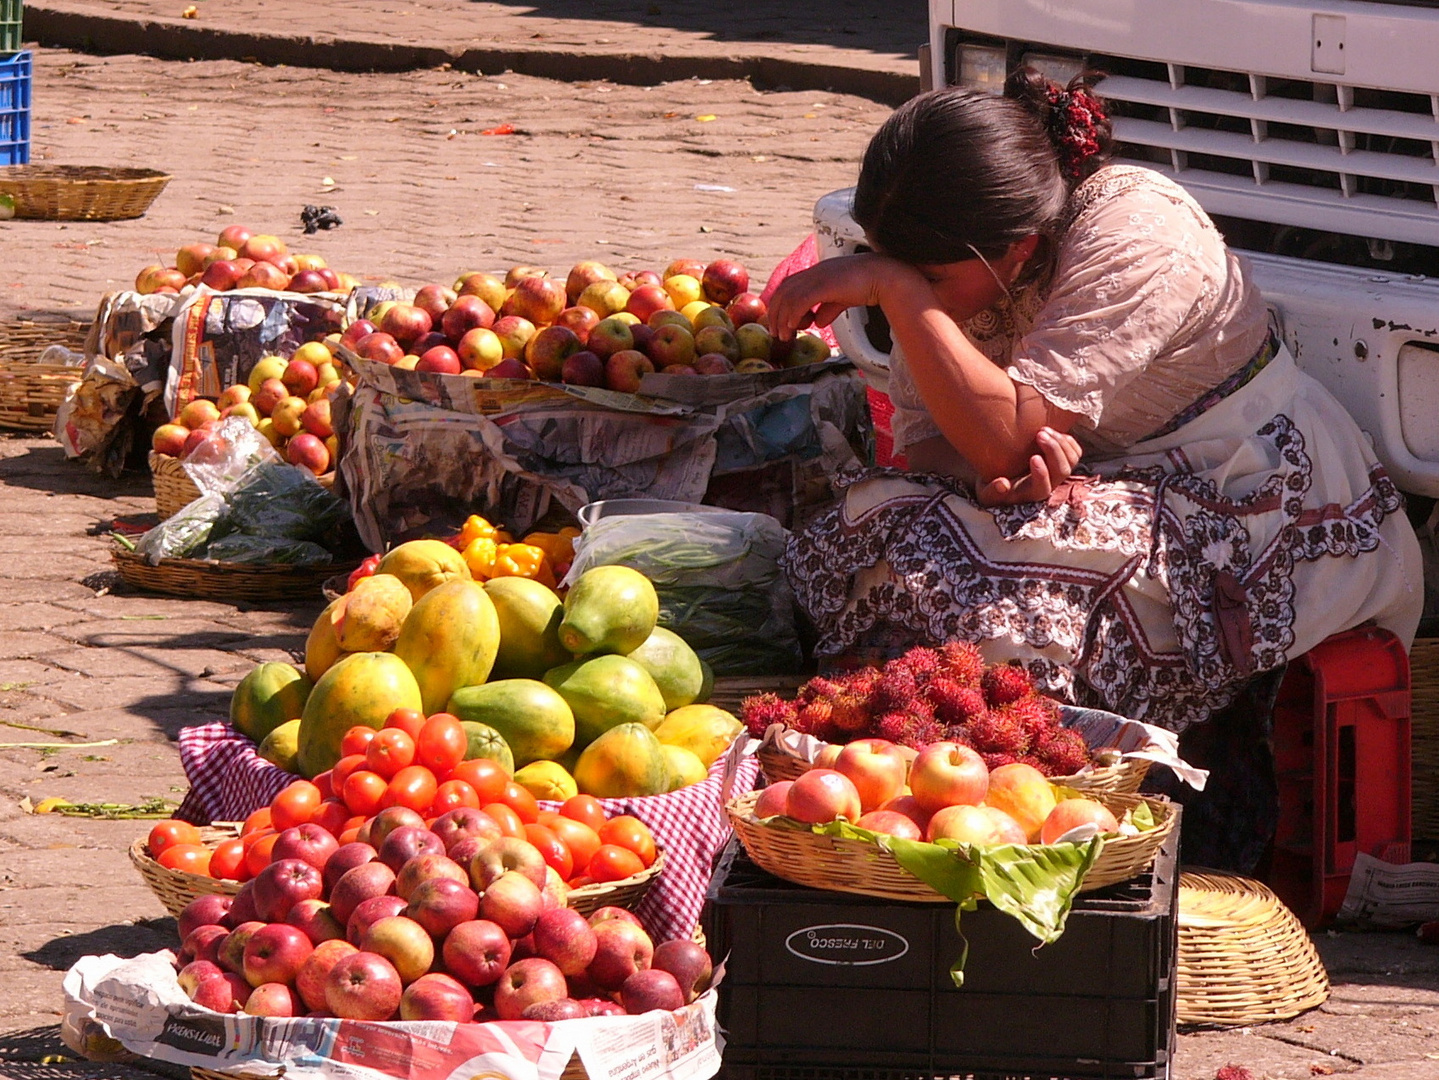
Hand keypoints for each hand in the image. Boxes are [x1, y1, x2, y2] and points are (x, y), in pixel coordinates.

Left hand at [766, 252, 918, 340]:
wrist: (885, 276)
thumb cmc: (867, 285)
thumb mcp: (842, 299)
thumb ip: (828, 309)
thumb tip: (817, 322)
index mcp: (817, 273)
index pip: (788, 286)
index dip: (780, 305)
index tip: (781, 323)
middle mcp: (814, 272)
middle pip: (784, 291)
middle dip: (776, 314)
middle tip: (777, 333)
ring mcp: (819, 277)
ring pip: (789, 297)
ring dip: (783, 318)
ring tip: (784, 335)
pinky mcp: (826, 285)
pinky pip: (802, 300)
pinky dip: (794, 314)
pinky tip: (795, 326)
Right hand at [974, 427, 1083, 505]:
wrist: (1000, 474)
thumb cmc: (991, 484)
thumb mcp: (984, 492)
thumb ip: (992, 492)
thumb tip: (1003, 484)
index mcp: (1030, 494)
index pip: (1043, 489)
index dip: (1041, 474)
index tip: (1033, 458)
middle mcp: (1048, 484)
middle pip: (1062, 472)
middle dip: (1054, 451)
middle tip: (1039, 434)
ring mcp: (1057, 472)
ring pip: (1072, 460)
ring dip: (1061, 443)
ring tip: (1042, 429)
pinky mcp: (1062, 460)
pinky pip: (1075, 452)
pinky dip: (1067, 440)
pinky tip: (1051, 431)